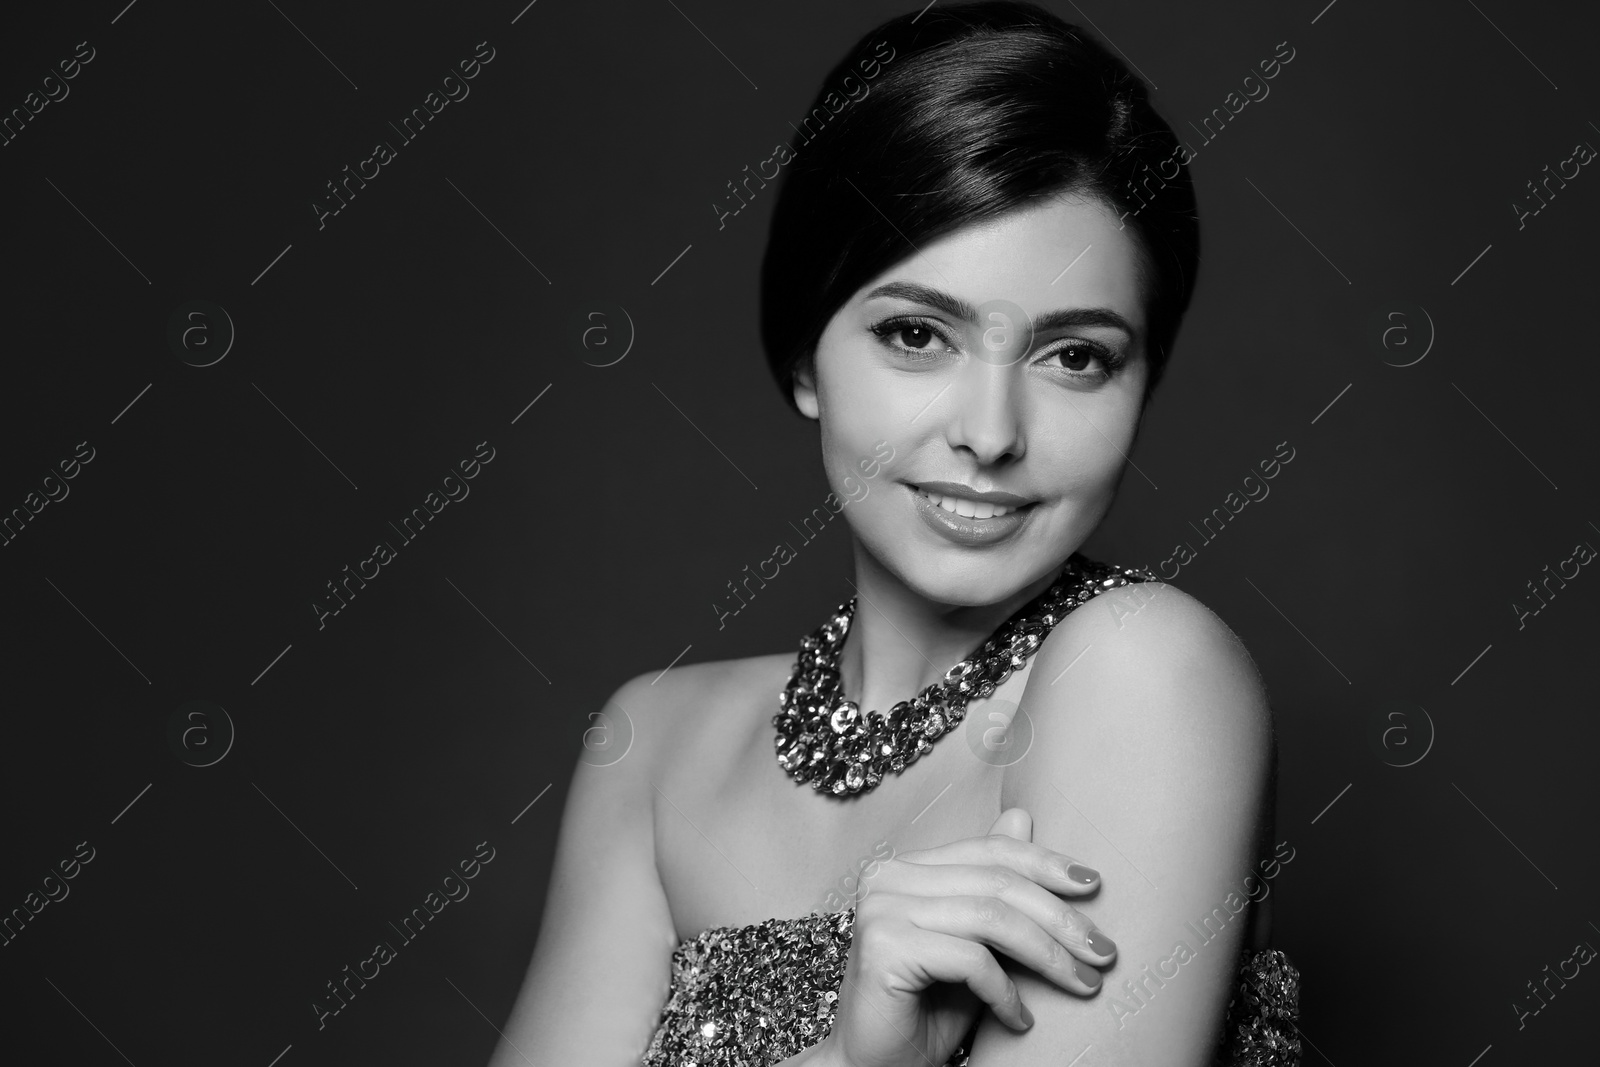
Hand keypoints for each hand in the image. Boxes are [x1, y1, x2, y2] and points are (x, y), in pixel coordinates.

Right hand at [820, 807, 1113, 1066]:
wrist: (875, 1066)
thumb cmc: (925, 1010)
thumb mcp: (974, 944)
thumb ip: (992, 889)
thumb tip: (1022, 814)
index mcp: (905, 868)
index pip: (988, 850)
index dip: (1045, 863)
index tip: (1094, 886)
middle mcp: (887, 878)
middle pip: (996, 882)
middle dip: (1060, 918)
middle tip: (1104, 952)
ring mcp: (882, 909)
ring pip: (991, 918)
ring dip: (1049, 955)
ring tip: (1083, 984)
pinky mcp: (885, 947)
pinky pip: (971, 959)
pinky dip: (1007, 992)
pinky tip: (1021, 1020)